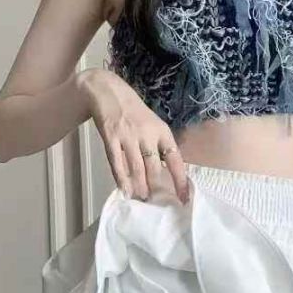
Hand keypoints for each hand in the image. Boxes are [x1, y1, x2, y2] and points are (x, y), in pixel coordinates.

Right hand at [78, 68, 188, 202]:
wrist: (108, 91)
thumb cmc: (134, 113)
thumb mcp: (153, 126)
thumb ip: (160, 147)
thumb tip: (167, 175)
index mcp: (162, 132)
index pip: (175, 160)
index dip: (180, 180)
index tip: (184, 198)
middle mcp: (147, 134)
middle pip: (154, 167)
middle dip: (155, 187)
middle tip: (154, 202)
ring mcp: (128, 136)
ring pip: (136, 168)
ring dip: (139, 186)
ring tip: (141, 199)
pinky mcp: (111, 137)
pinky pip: (117, 162)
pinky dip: (121, 178)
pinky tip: (124, 190)